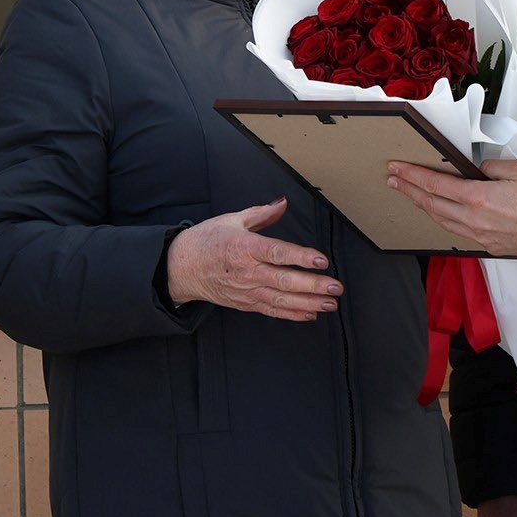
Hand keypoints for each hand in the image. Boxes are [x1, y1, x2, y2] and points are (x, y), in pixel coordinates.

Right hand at [166, 196, 342, 320]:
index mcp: (245, 247)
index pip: (278, 253)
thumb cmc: (207, 241)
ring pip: (281, 299)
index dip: (301, 258)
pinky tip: (310, 313)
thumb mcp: (232, 220)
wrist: (180, 267)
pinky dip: (292, 314)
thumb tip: (283, 202)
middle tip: (336, 287)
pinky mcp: (245, 303)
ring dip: (308, 303)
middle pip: (284, 280)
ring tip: (330, 304)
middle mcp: (247, 271)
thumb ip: (262, 213)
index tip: (321, 260)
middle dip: (313, 286)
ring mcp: (247, 290)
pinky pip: (272, 310)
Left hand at [387, 159, 516, 259]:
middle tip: (394, 181)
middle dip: (410, 191)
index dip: (413, 176)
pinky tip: (442, 216)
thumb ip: (494, 167)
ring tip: (412, 197)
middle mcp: (474, 220)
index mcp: (479, 198)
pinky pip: (459, 232)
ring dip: (424, 207)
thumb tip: (480, 170)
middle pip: (432, 205)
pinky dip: (444, 221)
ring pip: (443, 221)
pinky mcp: (492, 246)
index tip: (397, 169)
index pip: (436, 184)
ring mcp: (482, 236)